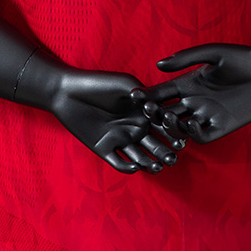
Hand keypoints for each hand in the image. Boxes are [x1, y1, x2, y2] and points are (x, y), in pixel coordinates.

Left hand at [49, 66, 183, 173]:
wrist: (67, 92)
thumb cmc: (98, 83)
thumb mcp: (123, 83)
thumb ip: (141, 93)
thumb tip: (157, 106)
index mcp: (143, 113)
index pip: (164, 126)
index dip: (174, 133)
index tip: (182, 139)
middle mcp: (135, 128)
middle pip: (156, 144)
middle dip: (166, 152)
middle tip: (173, 159)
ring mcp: (120, 139)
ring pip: (141, 157)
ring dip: (150, 163)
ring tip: (157, 167)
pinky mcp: (104, 149)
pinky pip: (119, 162)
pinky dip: (128, 167)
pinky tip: (135, 166)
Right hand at [136, 43, 250, 143]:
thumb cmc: (244, 59)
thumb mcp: (214, 54)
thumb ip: (187, 58)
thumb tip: (158, 65)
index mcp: (189, 83)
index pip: (161, 92)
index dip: (146, 95)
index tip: (133, 96)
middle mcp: (195, 101)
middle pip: (166, 111)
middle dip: (154, 112)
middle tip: (147, 110)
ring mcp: (207, 115)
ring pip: (180, 127)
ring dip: (171, 125)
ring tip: (168, 116)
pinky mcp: (221, 127)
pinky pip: (201, 136)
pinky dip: (192, 134)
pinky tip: (190, 123)